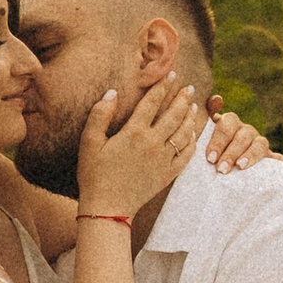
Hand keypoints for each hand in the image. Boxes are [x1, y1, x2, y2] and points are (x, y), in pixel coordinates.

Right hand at [75, 73, 207, 221]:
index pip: (152, 103)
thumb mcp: (89, 142)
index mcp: (133, 133)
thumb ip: (100, 115)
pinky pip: (185, 155)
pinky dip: (191, 142)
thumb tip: (112, 92)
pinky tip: (191, 134)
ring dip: (189, 117)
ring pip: (182, 133)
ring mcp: (162, 160)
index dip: (162, 86)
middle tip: (188, 86)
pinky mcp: (167, 175)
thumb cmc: (94, 175)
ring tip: (193, 106)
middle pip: (172, 115)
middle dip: (181, 98)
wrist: (107, 208)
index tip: (171, 74)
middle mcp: (152, 144)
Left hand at [205, 107, 276, 170]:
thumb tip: (217, 99)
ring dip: (250, 156)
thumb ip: (207, 113)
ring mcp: (258, 143)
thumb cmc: (207, 145)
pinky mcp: (268, 156)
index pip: (227, 126)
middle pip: (243, 136)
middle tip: (221, 168)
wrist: (215, 160)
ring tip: (241, 167)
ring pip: (259, 145)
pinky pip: (279, 158)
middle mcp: (245, 130)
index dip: (218, 141)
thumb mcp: (203, 130)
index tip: (210, 158)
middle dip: (232, 153)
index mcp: (230, 123)